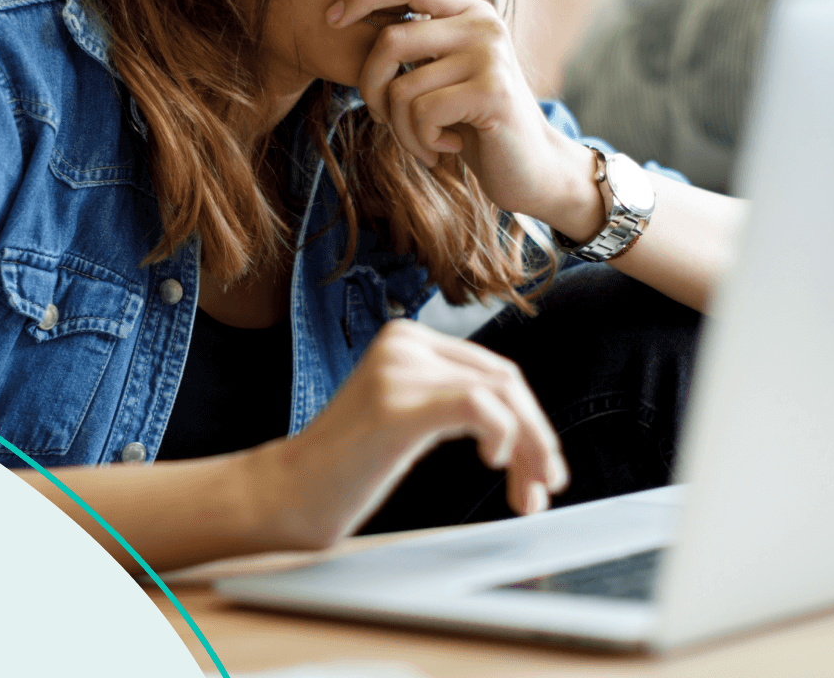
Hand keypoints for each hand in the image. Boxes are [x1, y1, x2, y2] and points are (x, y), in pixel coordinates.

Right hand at [244, 318, 568, 549]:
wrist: (287, 494)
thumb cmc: (347, 468)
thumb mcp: (407, 417)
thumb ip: (453, 402)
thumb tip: (530, 428)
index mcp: (407, 338)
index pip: (493, 369)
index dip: (530, 421)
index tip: (541, 469)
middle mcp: (404, 342)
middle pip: (505, 380)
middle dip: (537, 438)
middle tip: (546, 487)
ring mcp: (399, 369)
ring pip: (501, 394)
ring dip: (529, 449)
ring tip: (528, 494)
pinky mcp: (398, 403)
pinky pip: (479, 407)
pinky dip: (504, 435)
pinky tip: (495, 462)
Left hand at [326, 0, 602, 232]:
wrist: (531, 169)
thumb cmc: (474, 124)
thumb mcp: (443, 75)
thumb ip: (415, 47)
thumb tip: (346, 17)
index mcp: (468, 11)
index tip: (331, 19)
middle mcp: (482, 23)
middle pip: (390, 41)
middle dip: (371, 89)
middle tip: (383, 119)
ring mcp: (490, 55)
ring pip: (402, 89)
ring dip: (401, 130)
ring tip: (425, 143)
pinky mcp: (492, 91)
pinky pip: (422, 114)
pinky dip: (421, 142)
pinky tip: (447, 148)